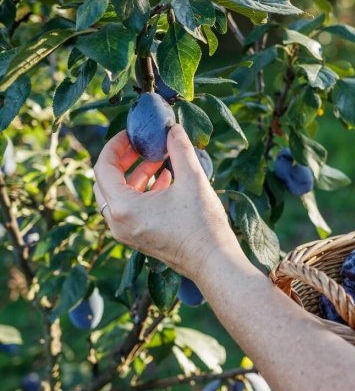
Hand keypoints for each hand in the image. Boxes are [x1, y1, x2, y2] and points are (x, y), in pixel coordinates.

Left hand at [92, 124, 237, 279]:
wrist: (214, 261)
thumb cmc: (203, 225)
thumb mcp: (193, 179)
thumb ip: (180, 149)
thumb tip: (173, 128)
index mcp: (124, 208)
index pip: (103, 168)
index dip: (115, 146)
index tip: (132, 134)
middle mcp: (119, 222)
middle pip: (106, 182)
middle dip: (124, 160)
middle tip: (142, 145)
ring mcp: (127, 233)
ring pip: (119, 196)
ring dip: (135, 175)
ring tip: (159, 161)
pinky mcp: (139, 238)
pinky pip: (130, 210)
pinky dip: (142, 192)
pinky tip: (166, 180)